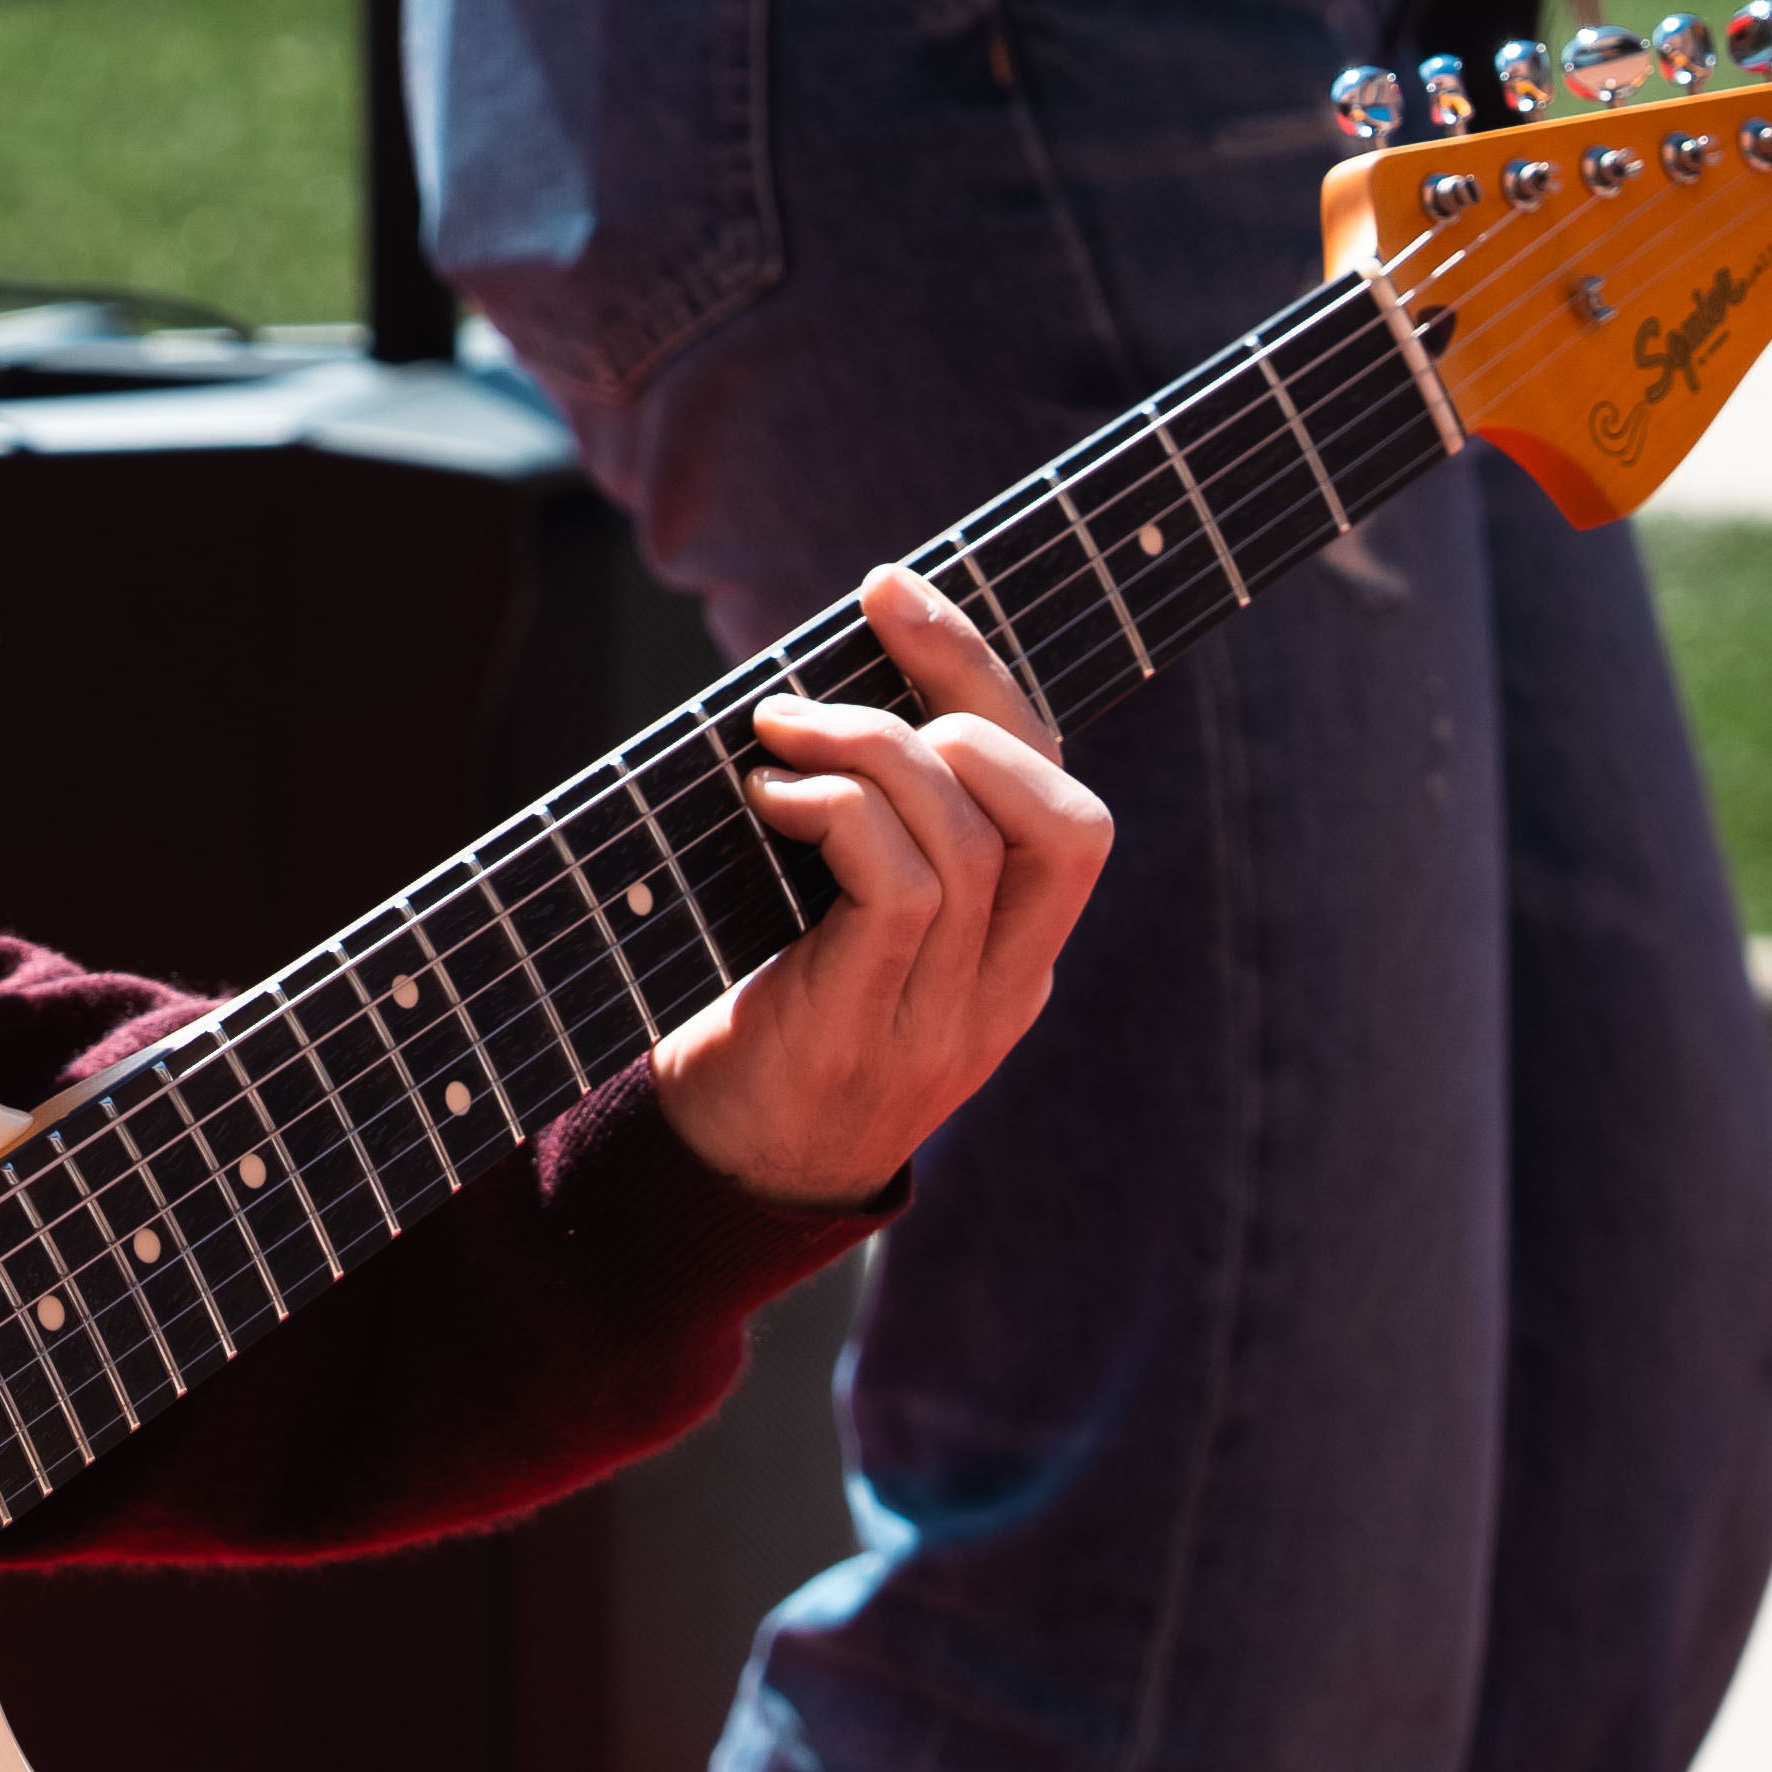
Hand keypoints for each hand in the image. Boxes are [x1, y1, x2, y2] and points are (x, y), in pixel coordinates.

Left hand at [651, 565, 1110, 1213]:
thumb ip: (881, 838)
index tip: (896, 594)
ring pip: (970, 843)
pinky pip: (901, 892)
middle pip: (1059, 816)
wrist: (708, 1177)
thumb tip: (834, 679)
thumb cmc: (767, 1017)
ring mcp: (943, 1024)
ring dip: (870, 750)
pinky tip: (774, 801)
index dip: (992, 681)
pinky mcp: (864, 1035)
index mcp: (1019, 956)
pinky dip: (840, 817)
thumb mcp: (847, 925)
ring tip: (781, 735)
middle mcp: (1005, 991)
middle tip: (848, 653)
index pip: (1063, 803)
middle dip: (962, 694)